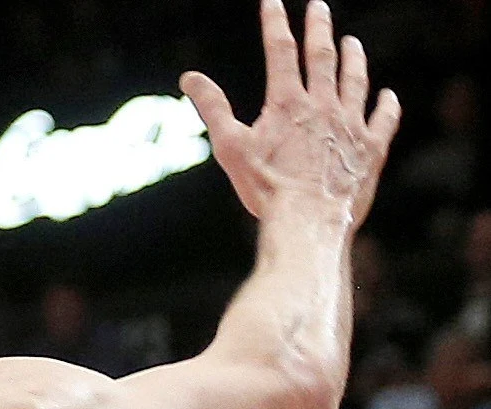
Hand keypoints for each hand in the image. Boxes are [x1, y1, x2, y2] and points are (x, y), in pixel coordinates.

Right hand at [181, 0, 400, 224]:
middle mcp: (324, 105)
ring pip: (355, 81)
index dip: (275, 23)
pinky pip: (383, 118)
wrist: (309, 220)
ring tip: (352, 42)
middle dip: (319, 27)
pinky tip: (388, 95)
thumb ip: (212, 108)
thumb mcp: (230, 148)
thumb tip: (189, 77)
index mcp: (287, 103)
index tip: (273, 2)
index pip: (280, 51)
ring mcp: (352, 124)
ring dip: (354, 58)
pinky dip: (386, 104)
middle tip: (319, 6)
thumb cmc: (265, 188)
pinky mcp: (371, 148)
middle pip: (322, 56)